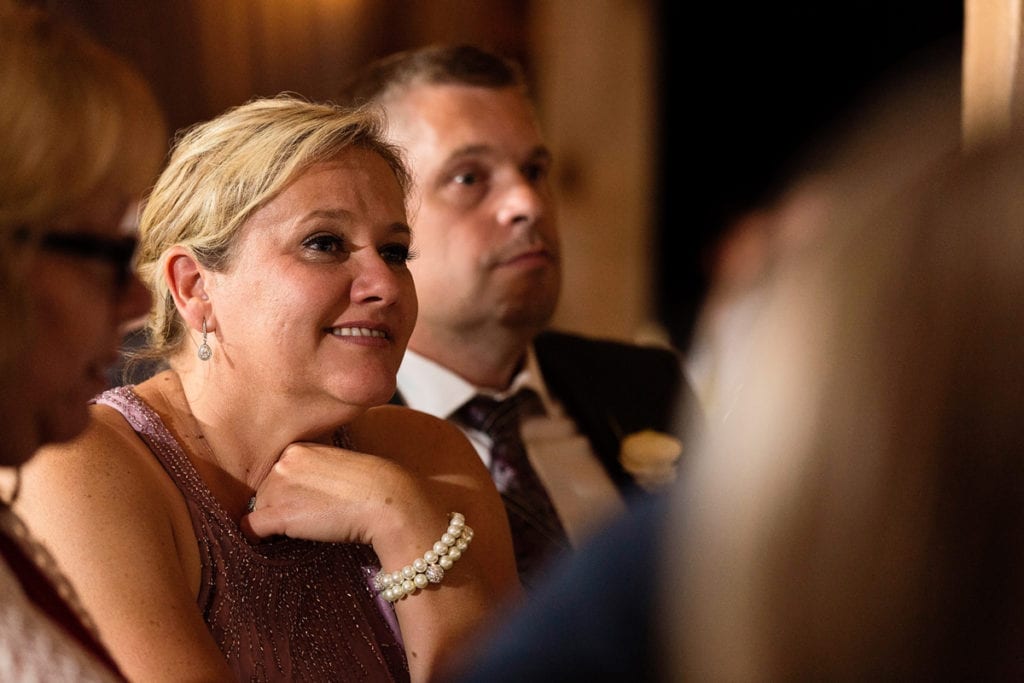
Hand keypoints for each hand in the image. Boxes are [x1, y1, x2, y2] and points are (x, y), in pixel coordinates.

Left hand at [240, 441, 440, 546]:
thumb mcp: (337, 466)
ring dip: (275, 521)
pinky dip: (259, 539)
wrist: (386, 502)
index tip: (310, 501)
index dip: (289, 491)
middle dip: (279, 505)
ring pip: (258, 509)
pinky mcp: (278, 512)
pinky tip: (279, 541)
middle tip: (312, 515)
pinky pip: (250, 529)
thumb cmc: (371, 488)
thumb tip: (297, 493)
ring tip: (310, 525)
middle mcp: (282, 461)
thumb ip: (312, 471)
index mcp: (298, 447)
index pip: (276, 473)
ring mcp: (277, 486)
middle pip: (263, 491)